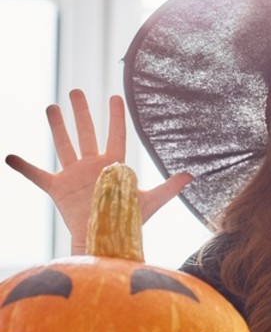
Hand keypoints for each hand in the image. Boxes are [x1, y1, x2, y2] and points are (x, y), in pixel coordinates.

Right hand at [5, 89, 192, 253]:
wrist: (105, 240)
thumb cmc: (128, 222)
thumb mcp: (151, 201)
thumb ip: (169, 186)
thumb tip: (192, 175)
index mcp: (114, 166)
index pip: (116, 135)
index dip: (116, 117)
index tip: (115, 96)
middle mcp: (93, 166)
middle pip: (86, 133)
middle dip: (82, 112)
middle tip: (76, 91)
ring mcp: (74, 176)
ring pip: (64, 145)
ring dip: (57, 127)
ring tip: (51, 106)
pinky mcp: (58, 189)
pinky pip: (37, 175)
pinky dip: (23, 167)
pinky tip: (10, 156)